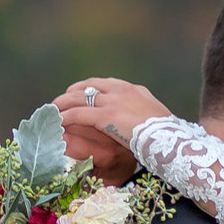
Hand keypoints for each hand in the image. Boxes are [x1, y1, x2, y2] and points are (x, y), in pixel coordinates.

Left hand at [55, 78, 171, 174]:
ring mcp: (114, 101)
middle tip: (59, 102)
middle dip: (71, 93)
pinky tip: (58, 123)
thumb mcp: (156, 119)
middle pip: (88, 86)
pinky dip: (66, 118)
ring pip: (79, 98)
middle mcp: (122, 90)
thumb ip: (143, 115)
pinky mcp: (107, 116)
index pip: (104, 83)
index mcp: (135, 90)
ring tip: (52, 112)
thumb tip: (138, 122)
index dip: (87, 88)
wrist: (172, 140)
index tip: (77, 93)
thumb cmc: (168, 135)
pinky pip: (79, 114)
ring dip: (63, 104)